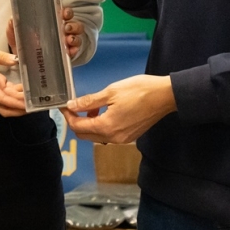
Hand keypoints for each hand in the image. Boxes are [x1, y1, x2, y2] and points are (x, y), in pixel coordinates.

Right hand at [0, 41, 26, 116]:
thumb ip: (0, 57)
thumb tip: (15, 60)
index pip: (0, 98)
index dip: (14, 102)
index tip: (26, 104)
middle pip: (3, 107)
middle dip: (17, 108)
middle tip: (33, 106)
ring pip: (5, 101)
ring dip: (17, 101)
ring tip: (33, 98)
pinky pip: (5, 92)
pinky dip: (14, 93)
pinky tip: (25, 89)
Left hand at [7, 9, 81, 58]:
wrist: (22, 61)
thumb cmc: (22, 42)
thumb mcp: (15, 33)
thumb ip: (13, 26)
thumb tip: (12, 18)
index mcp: (52, 22)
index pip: (64, 13)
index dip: (67, 12)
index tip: (64, 13)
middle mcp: (61, 31)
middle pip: (74, 24)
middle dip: (73, 25)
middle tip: (66, 28)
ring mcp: (65, 43)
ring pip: (77, 37)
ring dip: (75, 38)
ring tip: (68, 40)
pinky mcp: (65, 55)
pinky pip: (74, 52)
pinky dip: (74, 51)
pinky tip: (70, 51)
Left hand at [60, 75, 175, 143]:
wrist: (164, 96)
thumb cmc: (139, 90)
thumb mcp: (111, 92)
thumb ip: (89, 101)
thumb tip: (71, 106)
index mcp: (106, 127)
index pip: (78, 127)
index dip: (68, 116)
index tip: (64, 105)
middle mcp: (113, 138)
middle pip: (85, 135)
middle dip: (77, 121)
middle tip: (75, 105)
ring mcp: (122, 139)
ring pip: (96, 136)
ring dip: (89, 123)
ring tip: (93, 105)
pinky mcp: (129, 136)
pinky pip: (108, 135)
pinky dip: (101, 125)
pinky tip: (106, 111)